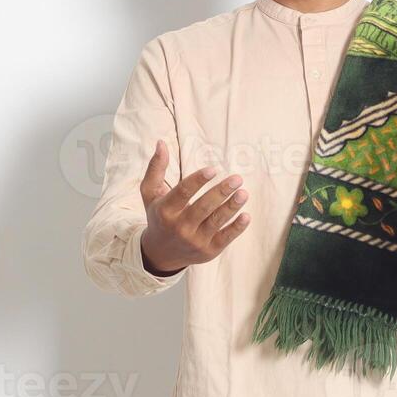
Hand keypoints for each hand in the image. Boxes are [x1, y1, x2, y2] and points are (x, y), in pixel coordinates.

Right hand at [139, 139, 249, 274]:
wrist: (161, 253)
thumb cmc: (158, 216)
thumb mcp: (150, 193)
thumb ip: (156, 168)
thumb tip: (161, 142)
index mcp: (165, 211)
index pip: (182, 193)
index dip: (197, 181)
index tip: (213, 169)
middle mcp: (180, 227)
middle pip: (203, 207)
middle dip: (221, 192)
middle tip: (237, 178)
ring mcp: (195, 240)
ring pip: (216, 222)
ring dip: (231, 207)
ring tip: (244, 193)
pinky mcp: (209, 251)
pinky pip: (225, 238)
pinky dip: (237, 228)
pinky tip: (246, 215)